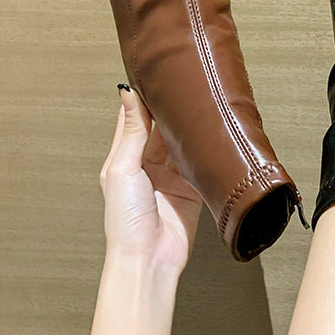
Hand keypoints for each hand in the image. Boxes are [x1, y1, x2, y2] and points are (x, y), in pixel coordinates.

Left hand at [99, 86, 201, 274]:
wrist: (149, 257)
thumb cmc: (126, 219)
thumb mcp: (123, 168)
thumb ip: (132, 131)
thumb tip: (128, 94)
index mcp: (124, 160)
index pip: (134, 121)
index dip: (143, 99)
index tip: (155, 77)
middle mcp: (147, 167)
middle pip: (161, 131)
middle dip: (171, 112)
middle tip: (186, 88)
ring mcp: (171, 178)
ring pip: (182, 145)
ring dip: (189, 130)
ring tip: (201, 107)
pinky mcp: (192, 189)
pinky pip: (200, 164)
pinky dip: (205, 151)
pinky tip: (211, 136)